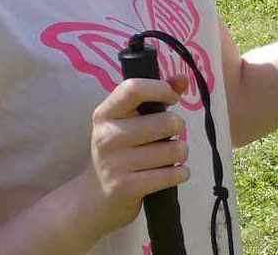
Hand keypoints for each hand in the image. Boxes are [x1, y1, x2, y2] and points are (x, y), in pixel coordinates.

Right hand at [80, 75, 191, 234]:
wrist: (94, 198)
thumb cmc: (119, 152)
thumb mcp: (127, 122)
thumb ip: (155, 97)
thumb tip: (183, 80)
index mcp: (105, 114)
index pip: (134, 88)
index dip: (161, 89)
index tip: (172, 98)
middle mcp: (107, 136)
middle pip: (166, 122)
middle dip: (178, 128)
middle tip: (170, 136)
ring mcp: (115, 163)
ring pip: (173, 150)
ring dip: (180, 153)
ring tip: (169, 156)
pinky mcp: (127, 188)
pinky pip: (171, 174)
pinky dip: (180, 173)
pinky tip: (172, 173)